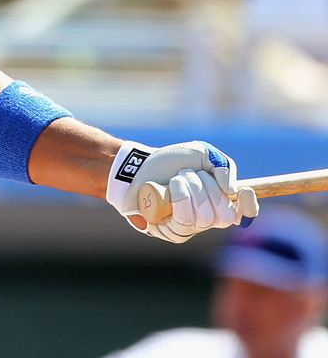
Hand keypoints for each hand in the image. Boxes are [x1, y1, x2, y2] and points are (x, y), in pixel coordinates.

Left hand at [105, 141, 259, 242]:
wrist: (138, 167)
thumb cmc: (170, 162)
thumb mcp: (201, 153)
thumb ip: (224, 165)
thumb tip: (233, 191)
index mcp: (220, 200)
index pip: (244, 213)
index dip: (249, 206)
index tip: (244, 191)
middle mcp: (208, 218)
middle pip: (225, 216)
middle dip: (207, 188)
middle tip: (188, 173)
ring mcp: (192, 228)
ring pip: (205, 218)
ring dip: (190, 190)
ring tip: (175, 179)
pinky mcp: (173, 233)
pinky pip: (186, 221)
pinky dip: (178, 198)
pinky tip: (168, 191)